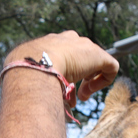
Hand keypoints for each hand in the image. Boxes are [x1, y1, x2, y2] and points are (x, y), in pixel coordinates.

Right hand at [4, 31, 118, 104]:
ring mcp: (84, 45)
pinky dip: (104, 81)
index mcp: (50, 42)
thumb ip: (37, 82)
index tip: (62, 86)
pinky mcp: (99, 55)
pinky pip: (111, 67)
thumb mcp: (28, 76)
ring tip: (81, 95)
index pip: (64, 54)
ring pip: (96, 63)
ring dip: (89, 82)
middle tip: (74, 93)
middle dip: (79, 77)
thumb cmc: (25, 74)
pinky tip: (89, 91)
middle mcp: (68, 40)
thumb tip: (42, 98)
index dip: (66, 72)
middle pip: (81, 58)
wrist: (35, 66)